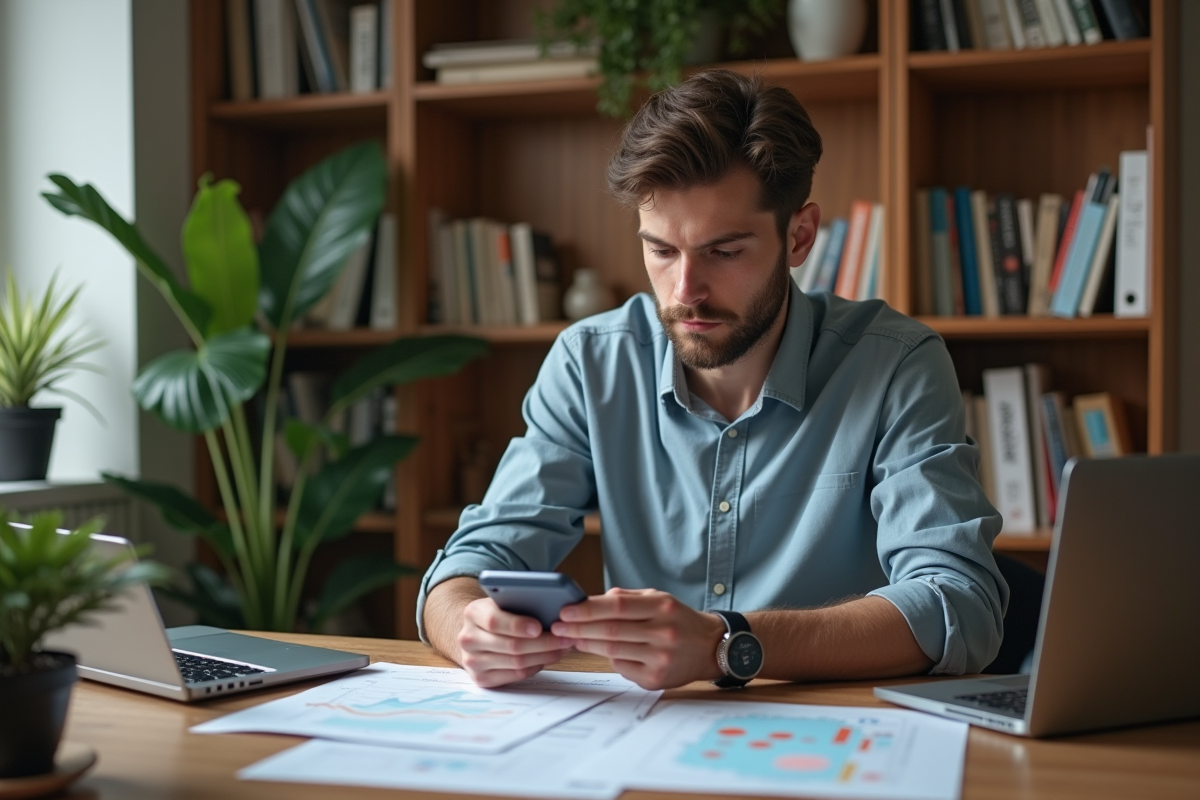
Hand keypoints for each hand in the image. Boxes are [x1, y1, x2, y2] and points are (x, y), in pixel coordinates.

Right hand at [456, 597, 571, 687]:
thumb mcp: (502, 601)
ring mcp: (472, 661)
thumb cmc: (498, 613)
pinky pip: (516, 675)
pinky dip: (536, 666)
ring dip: (545, 656)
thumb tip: (552, 609)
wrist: (477, 632)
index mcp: (472, 613)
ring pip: (517, 662)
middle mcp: (468, 638)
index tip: (539, 627)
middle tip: (566, 638)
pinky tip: (548, 657)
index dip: (518, 625)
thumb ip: (519, 602)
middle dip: (544, 643)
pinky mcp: (481, 678)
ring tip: (563, 647)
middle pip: (511, 645)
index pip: (494, 621)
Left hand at [551, 587, 726, 689]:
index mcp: (663, 607)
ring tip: (570, 638)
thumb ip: (626, 598)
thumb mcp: (658, 598)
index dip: (588, 609)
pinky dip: (607, 658)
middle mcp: (663, 633)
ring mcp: (660, 658)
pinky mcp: (655, 679)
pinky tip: (598, 651)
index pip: (618, 606)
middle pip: (611, 630)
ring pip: (613, 651)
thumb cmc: (678, 619)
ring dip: (586, 644)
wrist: (710, 648)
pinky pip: (622, 667)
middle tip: (557, 626)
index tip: (565, 610)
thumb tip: (589, 602)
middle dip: (579, 628)